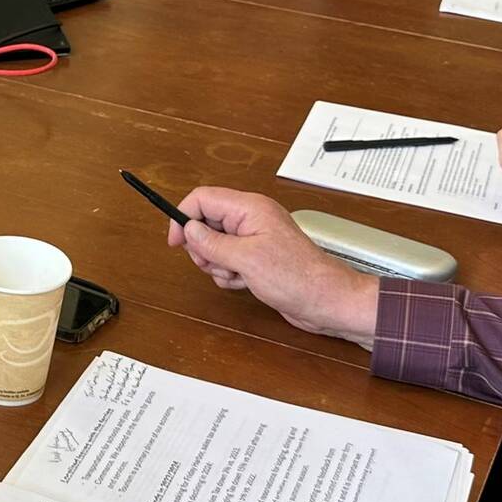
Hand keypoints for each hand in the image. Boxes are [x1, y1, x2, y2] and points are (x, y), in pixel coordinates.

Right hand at [168, 187, 380, 345]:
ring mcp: (254, 239)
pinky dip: (227, 274)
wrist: (326, 302)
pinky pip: (226, 260)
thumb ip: (212, 243)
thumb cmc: (296, 277)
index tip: (176, 243)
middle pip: (206, 222)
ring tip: (235, 275)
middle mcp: (251, 219)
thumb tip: (188, 229)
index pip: (203, 199)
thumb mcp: (245, 259)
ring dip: (215, 264)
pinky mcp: (256, 258)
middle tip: (213, 263)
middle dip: (202, 247)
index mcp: (250, 209)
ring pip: (214, 244)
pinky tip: (243, 283)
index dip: (183, 217)